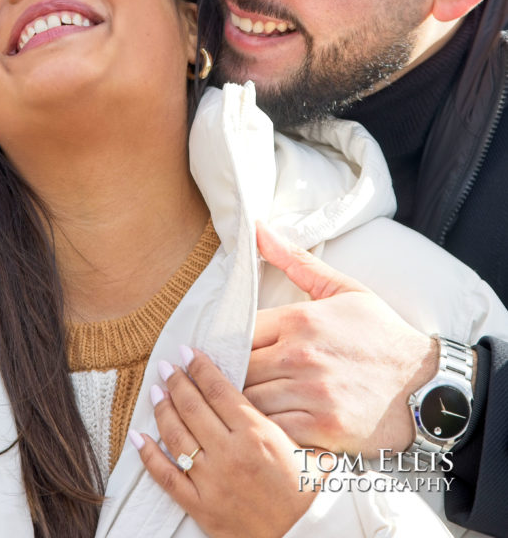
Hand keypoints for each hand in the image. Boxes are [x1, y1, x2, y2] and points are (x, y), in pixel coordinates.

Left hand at [131, 348, 321, 537]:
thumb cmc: (306, 494)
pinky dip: (148, 455)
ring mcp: (212, 480)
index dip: (200, 367)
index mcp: (256, 433)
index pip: (219, 389)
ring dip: (162, 409)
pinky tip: (138, 437)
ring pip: (176, 435)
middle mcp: (230, 453)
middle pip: (193, 406)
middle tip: (167, 366)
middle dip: (177, 381)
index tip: (189, 353)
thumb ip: (283, 419)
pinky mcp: (200, 506)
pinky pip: (167, 476)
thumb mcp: (305, 447)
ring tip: (156, 392)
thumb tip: (269, 389)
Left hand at [245, 223, 438, 456]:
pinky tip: (268, 426)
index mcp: (300, 320)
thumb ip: (296, 261)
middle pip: (239, 369)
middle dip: (233, 376)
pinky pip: (273, 430)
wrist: (426, 385)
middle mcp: (300, 355)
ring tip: (245, 405)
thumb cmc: (382, 335)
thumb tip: (258, 228)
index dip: (230, 344)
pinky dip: (265, 430)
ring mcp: (311, 393)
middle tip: (231, 382)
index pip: (240, 332)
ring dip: (245, 404)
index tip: (231, 352)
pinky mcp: (321, 427)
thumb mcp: (343, 289)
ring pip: (250, 402)